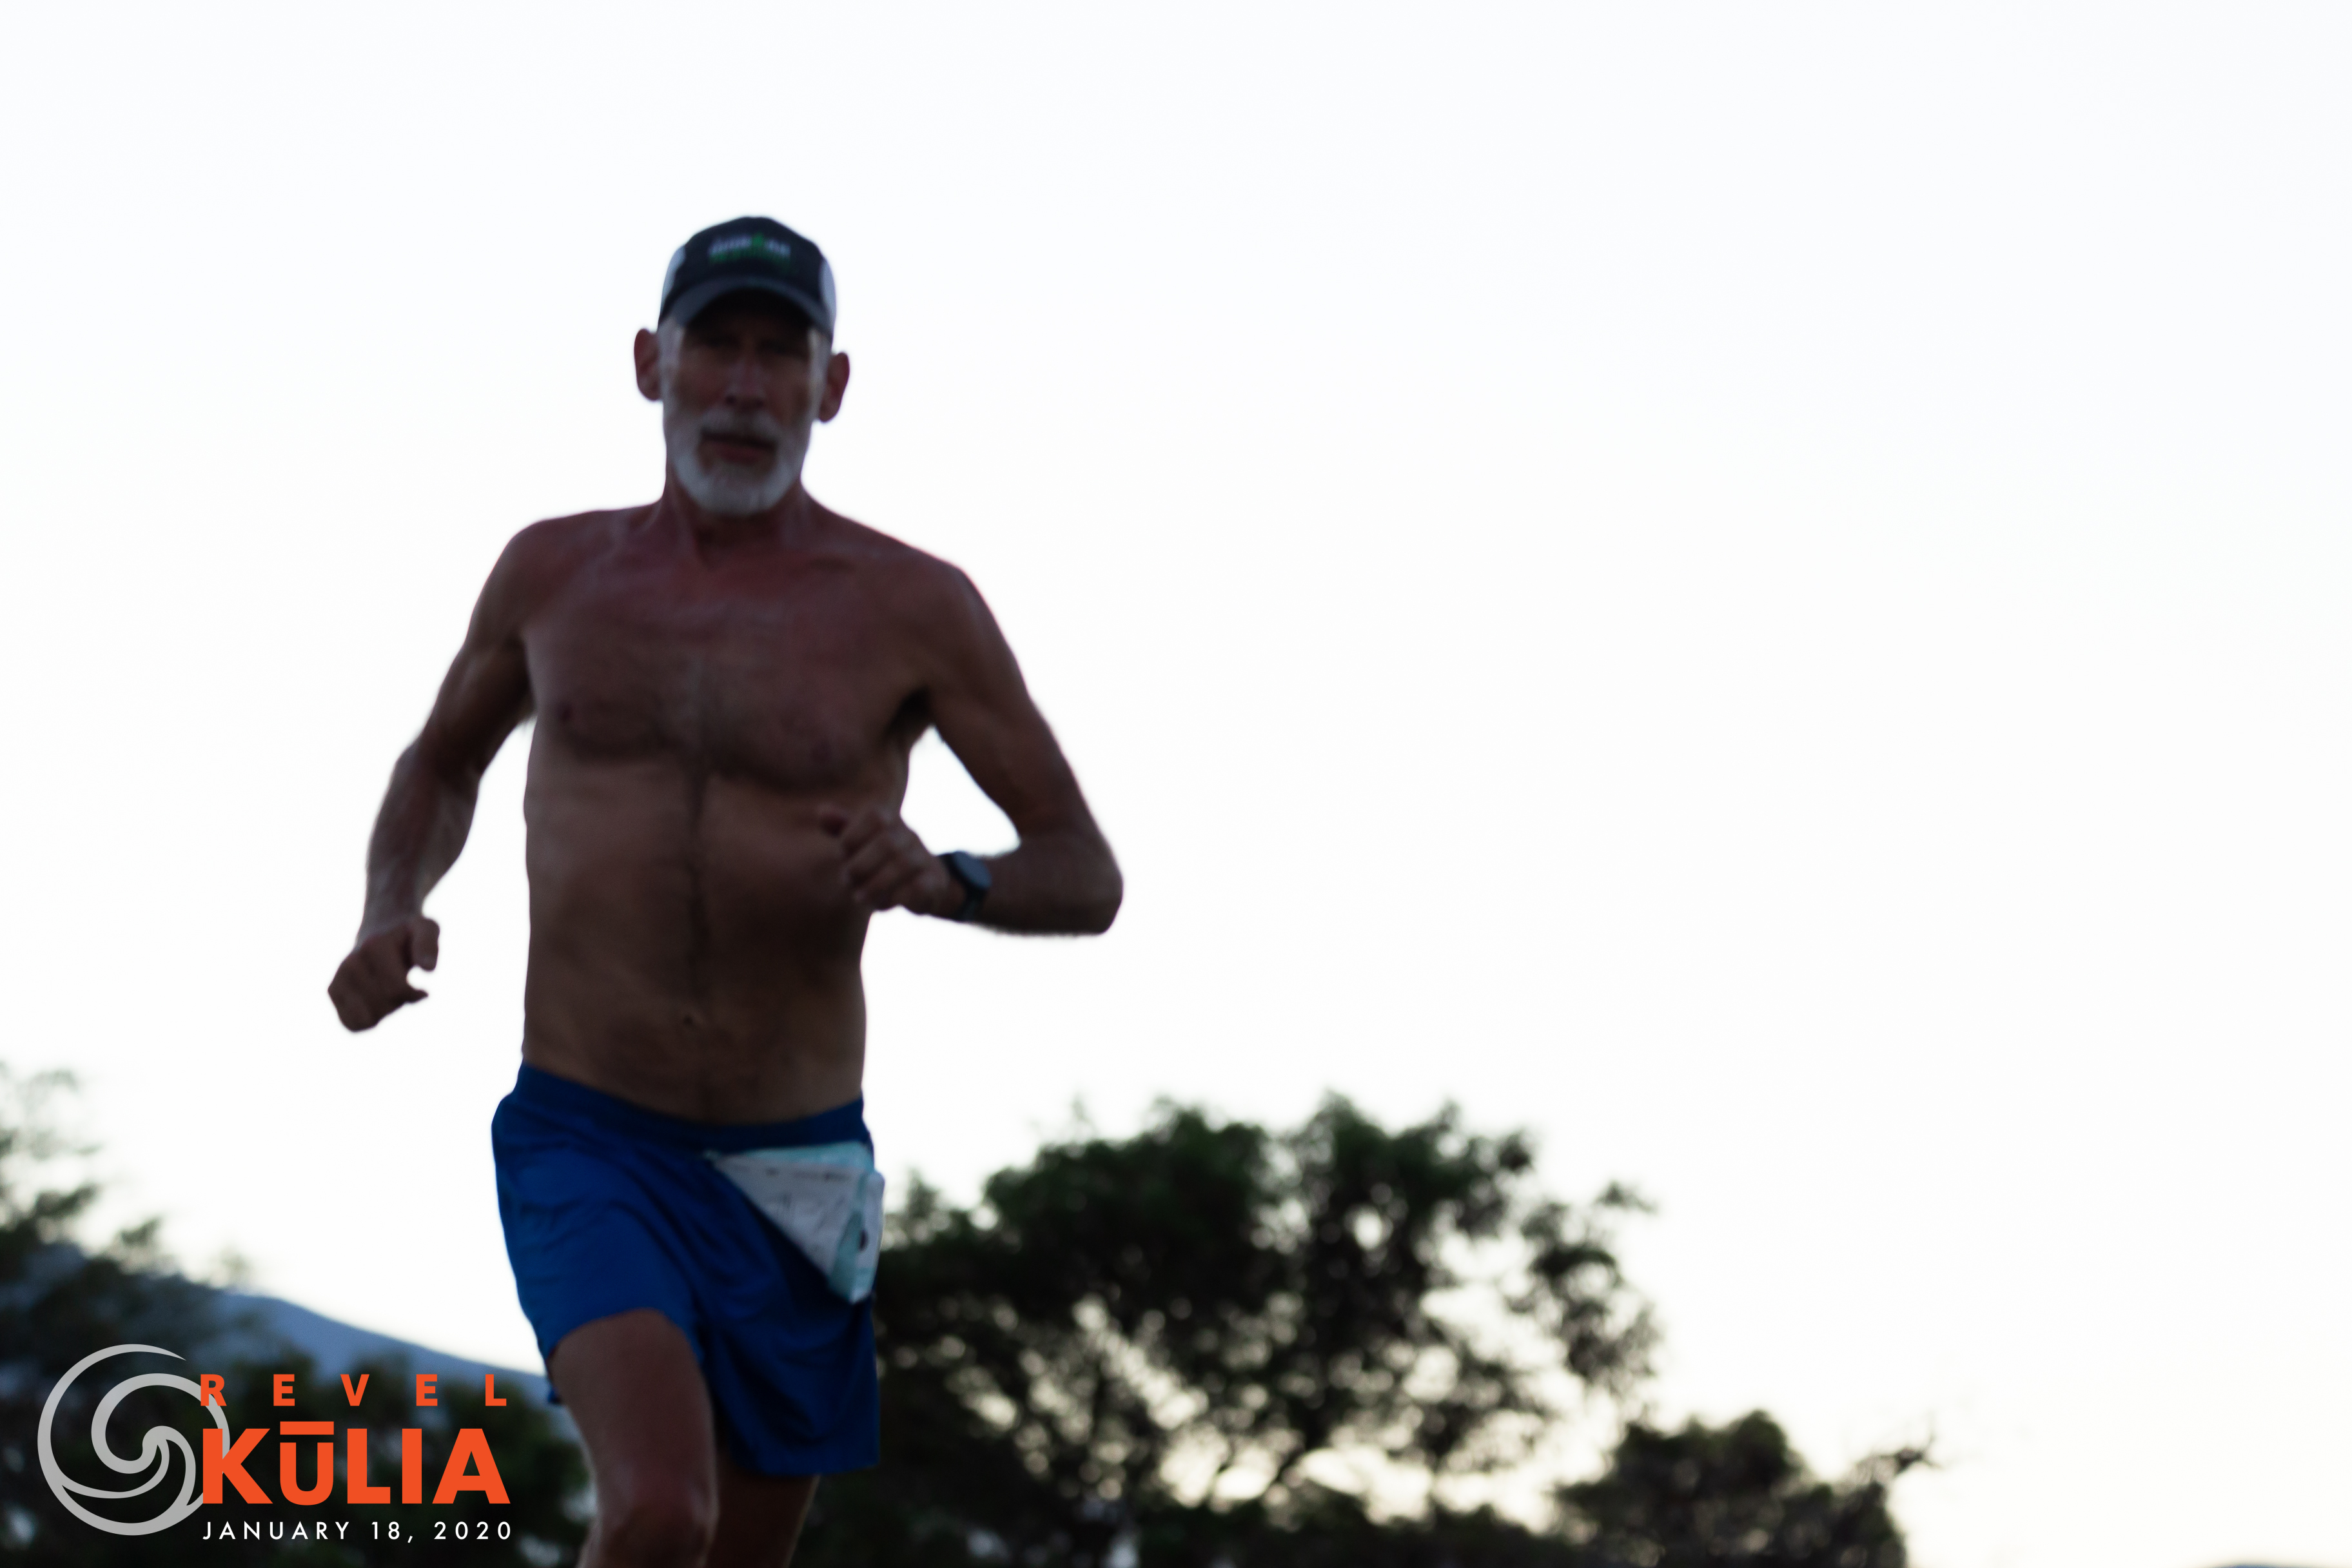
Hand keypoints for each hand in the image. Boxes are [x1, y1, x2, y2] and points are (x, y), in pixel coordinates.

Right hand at [327, 915, 439, 1031]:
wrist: (380, 933)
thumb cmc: (408, 936)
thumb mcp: (426, 930)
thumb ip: (428, 945)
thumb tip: (428, 969)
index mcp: (374, 946)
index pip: (397, 990)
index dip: (415, 995)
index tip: (421, 989)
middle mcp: (352, 962)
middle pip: (383, 1006)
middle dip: (399, 1002)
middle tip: (401, 986)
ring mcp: (339, 976)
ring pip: (366, 1020)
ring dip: (385, 1012)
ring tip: (387, 992)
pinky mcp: (333, 990)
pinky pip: (351, 1024)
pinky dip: (368, 1022)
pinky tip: (376, 1005)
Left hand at [818, 804, 957, 917]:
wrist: (924, 879)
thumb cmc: (880, 858)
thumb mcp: (859, 841)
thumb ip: (841, 828)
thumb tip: (822, 812)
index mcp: (891, 820)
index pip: (875, 817)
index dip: (853, 835)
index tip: (842, 852)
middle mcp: (909, 835)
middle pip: (887, 843)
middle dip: (861, 865)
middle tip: (847, 881)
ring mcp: (924, 858)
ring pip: (903, 865)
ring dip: (876, 885)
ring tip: (858, 898)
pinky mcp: (935, 882)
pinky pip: (920, 887)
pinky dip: (898, 897)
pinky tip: (883, 904)